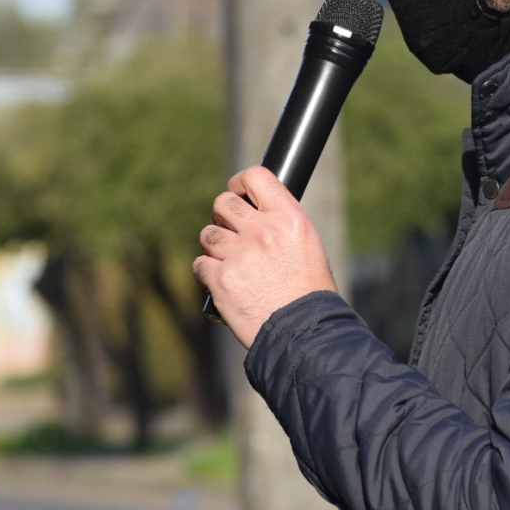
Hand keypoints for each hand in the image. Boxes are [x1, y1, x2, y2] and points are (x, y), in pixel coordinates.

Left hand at [193, 166, 337, 348]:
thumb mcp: (308, 246)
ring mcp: (240, 254)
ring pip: (208, 234)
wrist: (304, 333)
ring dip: (214, 247)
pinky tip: (222, 282)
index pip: (255, 177)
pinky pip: (200, 264)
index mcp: (289, 218)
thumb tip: (254, 212)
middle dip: (223, 217)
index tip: (236, 193)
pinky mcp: (221, 279)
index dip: (239, 183)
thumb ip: (281, 225)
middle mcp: (263, 231)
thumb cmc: (309, 292)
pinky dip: (207, 272)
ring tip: (231, 263)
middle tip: (231, 234)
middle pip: (223, 203)